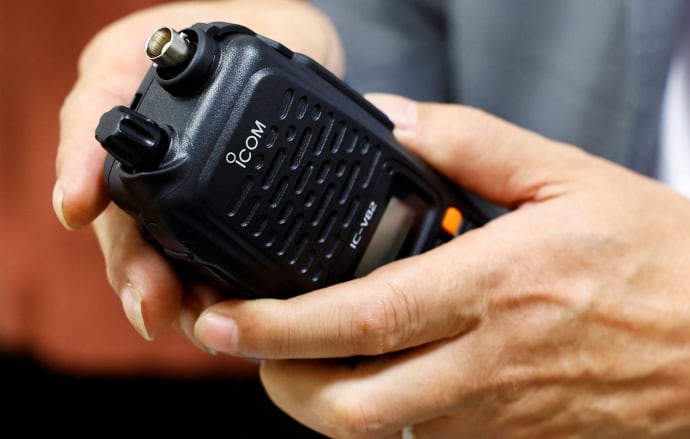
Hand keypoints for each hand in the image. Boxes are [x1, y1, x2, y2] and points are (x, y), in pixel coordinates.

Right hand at [52, 0, 343, 340]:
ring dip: (162, 288)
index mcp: (128, 80)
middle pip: (118, 212)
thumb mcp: (239, 30)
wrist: (304, 56)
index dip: (81, 167)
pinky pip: (191, 257)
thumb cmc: (269, 29)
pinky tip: (210, 312)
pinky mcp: (205, 211)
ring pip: (150, 246)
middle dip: (131, 262)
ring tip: (184, 318)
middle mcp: (144, 139)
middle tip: (152, 302)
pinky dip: (197, 289)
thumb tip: (162, 123)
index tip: (77, 207)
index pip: (91, 123)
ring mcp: (170, 180)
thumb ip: (196, 60)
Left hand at [191, 94, 689, 437]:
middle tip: (243, 340)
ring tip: (294, 349)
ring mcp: (499, 411)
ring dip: (317, 395)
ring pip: (376, 430)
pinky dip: (374, 404)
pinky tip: (370, 363)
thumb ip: (472, 143)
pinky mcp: (513, 434)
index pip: (363, 318)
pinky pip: (421, 434)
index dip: (279, 326)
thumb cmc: (663, 258)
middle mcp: (490, 362)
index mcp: (500, 287)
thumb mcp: (571, 175)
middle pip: (348, 405)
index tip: (225, 316)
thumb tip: (397, 120)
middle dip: (274, 382)